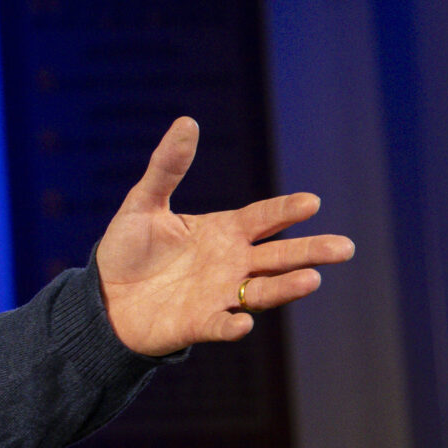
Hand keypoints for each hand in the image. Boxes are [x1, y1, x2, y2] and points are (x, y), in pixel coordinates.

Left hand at [96, 117, 354, 355]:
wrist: (103, 296)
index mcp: (224, 232)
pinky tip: (242, 323)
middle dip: (311, 252)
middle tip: (344, 247)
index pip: (263, 218)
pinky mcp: (198, 324)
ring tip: (312, 280)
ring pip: (263, 292)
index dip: (286, 210)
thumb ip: (167, 167)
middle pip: (279, 257)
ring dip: (286, 287)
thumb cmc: (128, 248)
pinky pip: (220, 326)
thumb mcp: (143, 202)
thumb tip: (186, 121)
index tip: (312, 203)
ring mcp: (219, 295)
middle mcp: (231, 264)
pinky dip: (232, 325)